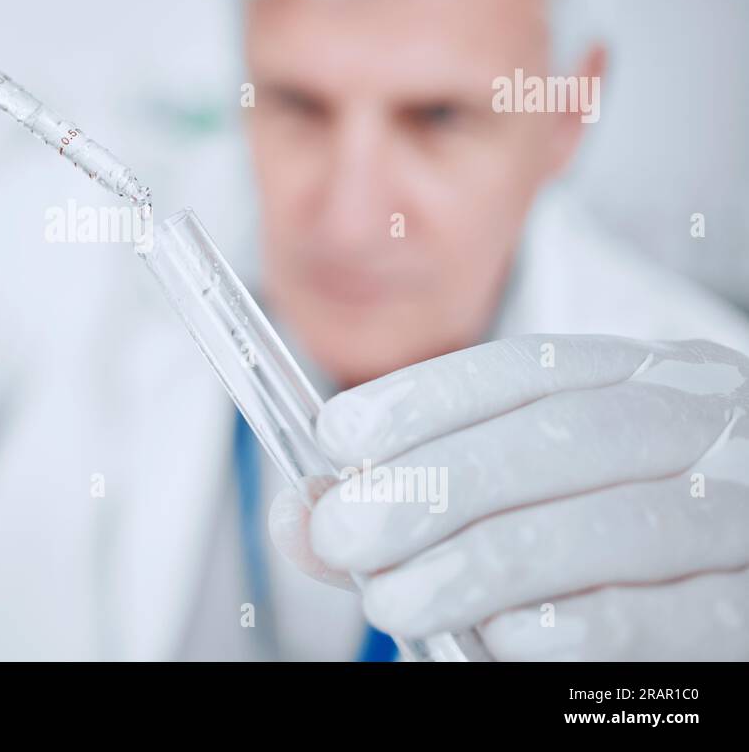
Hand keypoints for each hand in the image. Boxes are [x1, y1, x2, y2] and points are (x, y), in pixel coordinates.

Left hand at [268, 335, 748, 659]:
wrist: (726, 585)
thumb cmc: (611, 536)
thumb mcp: (518, 493)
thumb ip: (408, 505)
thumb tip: (301, 516)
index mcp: (641, 377)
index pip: (526, 369)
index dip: (423, 398)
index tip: (335, 435)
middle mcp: (698, 425)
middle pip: (561, 436)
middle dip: (433, 484)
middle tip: (344, 533)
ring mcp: (739, 510)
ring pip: (612, 523)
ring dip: (483, 564)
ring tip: (394, 598)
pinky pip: (674, 615)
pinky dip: (578, 626)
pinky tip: (503, 637)